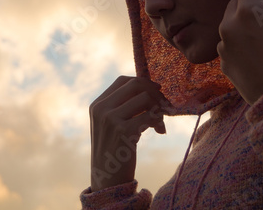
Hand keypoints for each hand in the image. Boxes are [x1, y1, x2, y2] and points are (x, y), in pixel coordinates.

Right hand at [89, 76, 169, 190]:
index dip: (143, 82)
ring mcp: (110, 119)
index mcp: (97, 104)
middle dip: (155, 92)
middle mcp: (101, 108)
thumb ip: (125, 106)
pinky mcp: (122, 131)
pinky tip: (160, 131)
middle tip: (165, 106)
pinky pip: (150, 115)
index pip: (123, 80)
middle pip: (135, 84)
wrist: (107, 181)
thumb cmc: (114, 152)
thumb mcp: (112, 125)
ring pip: (145, 97)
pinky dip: (160, 121)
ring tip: (160, 123)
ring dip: (158, 108)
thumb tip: (154, 88)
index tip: (158, 91)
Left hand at [217, 0, 262, 104]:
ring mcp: (222, 45)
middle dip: (248, 6)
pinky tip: (254, 57)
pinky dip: (237, 44)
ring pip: (228, 24)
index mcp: (247, 12)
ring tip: (261, 41)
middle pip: (234, 3)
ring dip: (241, 25)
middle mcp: (228, 25)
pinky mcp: (222, 61)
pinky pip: (227, 44)